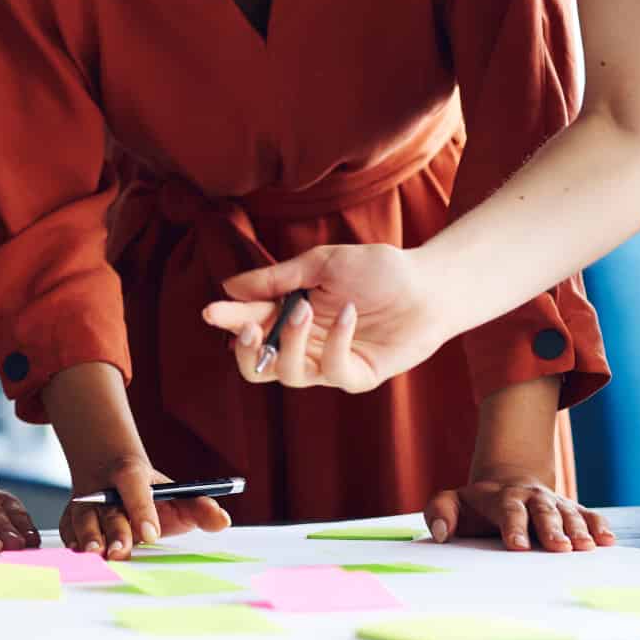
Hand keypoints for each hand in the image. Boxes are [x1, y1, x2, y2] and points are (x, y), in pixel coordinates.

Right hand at [59, 457, 229, 559]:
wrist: (108, 471)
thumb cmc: (149, 492)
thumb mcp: (175, 494)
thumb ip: (200, 507)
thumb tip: (222, 520)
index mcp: (131, 475)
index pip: (135, 485)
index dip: (142, 508)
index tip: (152, 534)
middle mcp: (105, 488)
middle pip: (108, 508)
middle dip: (114, 531)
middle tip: (120, 552)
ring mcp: (86, 502)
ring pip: (83, 517)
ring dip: (87, 536)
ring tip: (95, 553)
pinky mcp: (71, 516)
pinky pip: (67, 527)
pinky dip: (72, 540)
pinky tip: (78, 553)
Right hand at [203, 243, 446, 392]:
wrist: (428, 284)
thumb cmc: (377, 269)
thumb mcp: (321, 264)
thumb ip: (277, 278)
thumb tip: (230, 287)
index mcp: (290, 313)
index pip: (250, 323)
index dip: (229, 320)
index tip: (211, 311)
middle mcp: (305, 343)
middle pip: (259, 366)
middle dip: (247, 350)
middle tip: (249, 327)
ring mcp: (330, 362)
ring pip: (289, 374)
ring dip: (289, 342)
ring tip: (303, 310)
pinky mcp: (357, 376)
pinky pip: (333, 372)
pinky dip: (336, 342)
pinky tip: (347, 313)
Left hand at [423, 476, 612, 552]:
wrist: (507, 483)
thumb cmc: (476, 506)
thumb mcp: (452, 502)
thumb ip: (440, 512)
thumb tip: (440, 533)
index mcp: (501, 496)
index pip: (508, 510)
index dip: (513, 527)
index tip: (518, 546)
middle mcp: (531, 497)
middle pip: (542, 511)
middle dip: (551, 529)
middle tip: (560, 547)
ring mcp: (553, 503)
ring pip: (568, 513)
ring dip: (578, 530)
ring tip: (586, 548)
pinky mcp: (571, 510)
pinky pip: (588, 515)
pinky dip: (599, 526)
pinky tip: (608, 541)